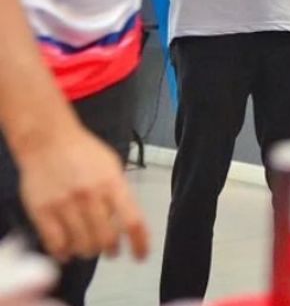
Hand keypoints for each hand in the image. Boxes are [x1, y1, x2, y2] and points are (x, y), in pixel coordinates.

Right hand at [14, 120, 147, 262]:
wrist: (48, 140)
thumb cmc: (82, 152)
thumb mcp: (111, 167)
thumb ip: (119, 193)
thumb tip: (127, 221)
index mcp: (112, 184)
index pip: (133, 221)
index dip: (139, 244)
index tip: (141, 256)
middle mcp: (91, 196)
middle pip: (106, 240)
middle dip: (111, 250)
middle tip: (110, 250)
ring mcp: (66, 205)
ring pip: (82, 245)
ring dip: (88, 252)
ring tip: (87, 247)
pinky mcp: (42, 211)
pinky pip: (56, 244)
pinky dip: (63, 253)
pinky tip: (67, 250)